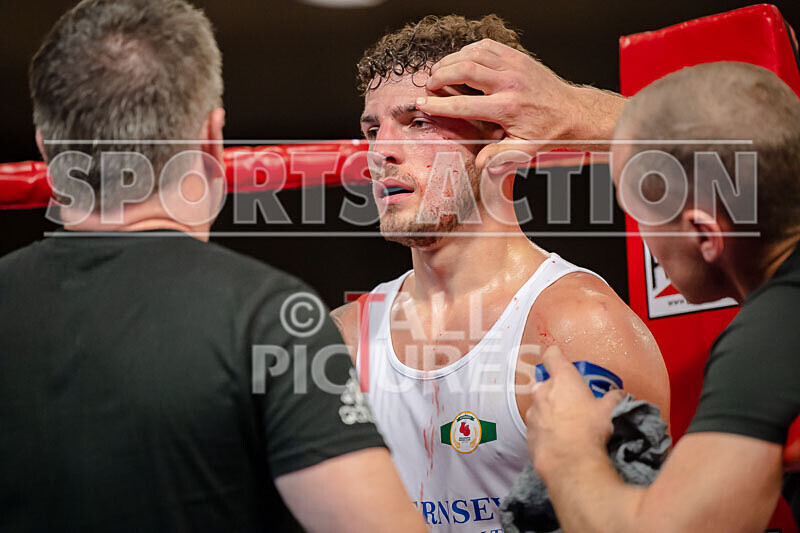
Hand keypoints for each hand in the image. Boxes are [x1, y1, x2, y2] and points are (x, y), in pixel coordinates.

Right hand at [418, 39, 624, 170]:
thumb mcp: (523, 150)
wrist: (573, 111)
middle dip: (440, 75)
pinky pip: (486, 46)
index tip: (422, 103)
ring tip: (440, 71)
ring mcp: (514, 66)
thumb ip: (499, 156)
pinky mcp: (518, 56)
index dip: (438, 104)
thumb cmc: (548, 131)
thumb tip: (480, 164)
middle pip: (464, 70)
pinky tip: (461, 60)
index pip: (463, 104)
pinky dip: (469, 50)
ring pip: (473, 53)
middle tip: (429, 84)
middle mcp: (509, 83)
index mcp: (507, 107)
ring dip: (451, 60)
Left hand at [526, 345, 624, 480]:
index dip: (556, 355)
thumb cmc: (590, 430)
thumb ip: (614, 398)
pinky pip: (537, 427)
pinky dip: (545, 431)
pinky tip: (558, 441)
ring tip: (566, 427)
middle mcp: (542, 392)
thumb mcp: (610, 411)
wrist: (571, 463)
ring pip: (539, 406)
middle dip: (555, 391)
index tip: (558, 357)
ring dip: (549, 412)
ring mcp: (532, 413)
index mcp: (562, 380)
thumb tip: (619, 394)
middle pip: (545, 384)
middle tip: (572, 404)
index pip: (553, 356)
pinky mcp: (528, 434)